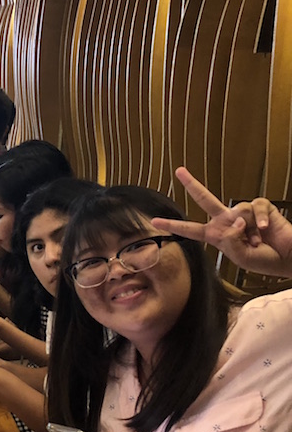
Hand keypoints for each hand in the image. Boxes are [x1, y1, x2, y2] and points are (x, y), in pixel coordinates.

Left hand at [150, 167, 291, 277]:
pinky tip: (265, 230)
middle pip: (205, 200)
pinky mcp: (261, 208)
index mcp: (217, 235)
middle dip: (192, 185)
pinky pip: (256, 206)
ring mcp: (243, 214)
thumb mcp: (240, 258)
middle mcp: (227, 221)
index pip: (190, 229)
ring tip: (257, 241)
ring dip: (249, 230)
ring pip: (237, 210)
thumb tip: (233, 219)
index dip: (173, 225)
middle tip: (178, 171)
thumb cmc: (264, 260)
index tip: (154, 221)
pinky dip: (261, 219)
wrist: (288, 256)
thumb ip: (230, 240)